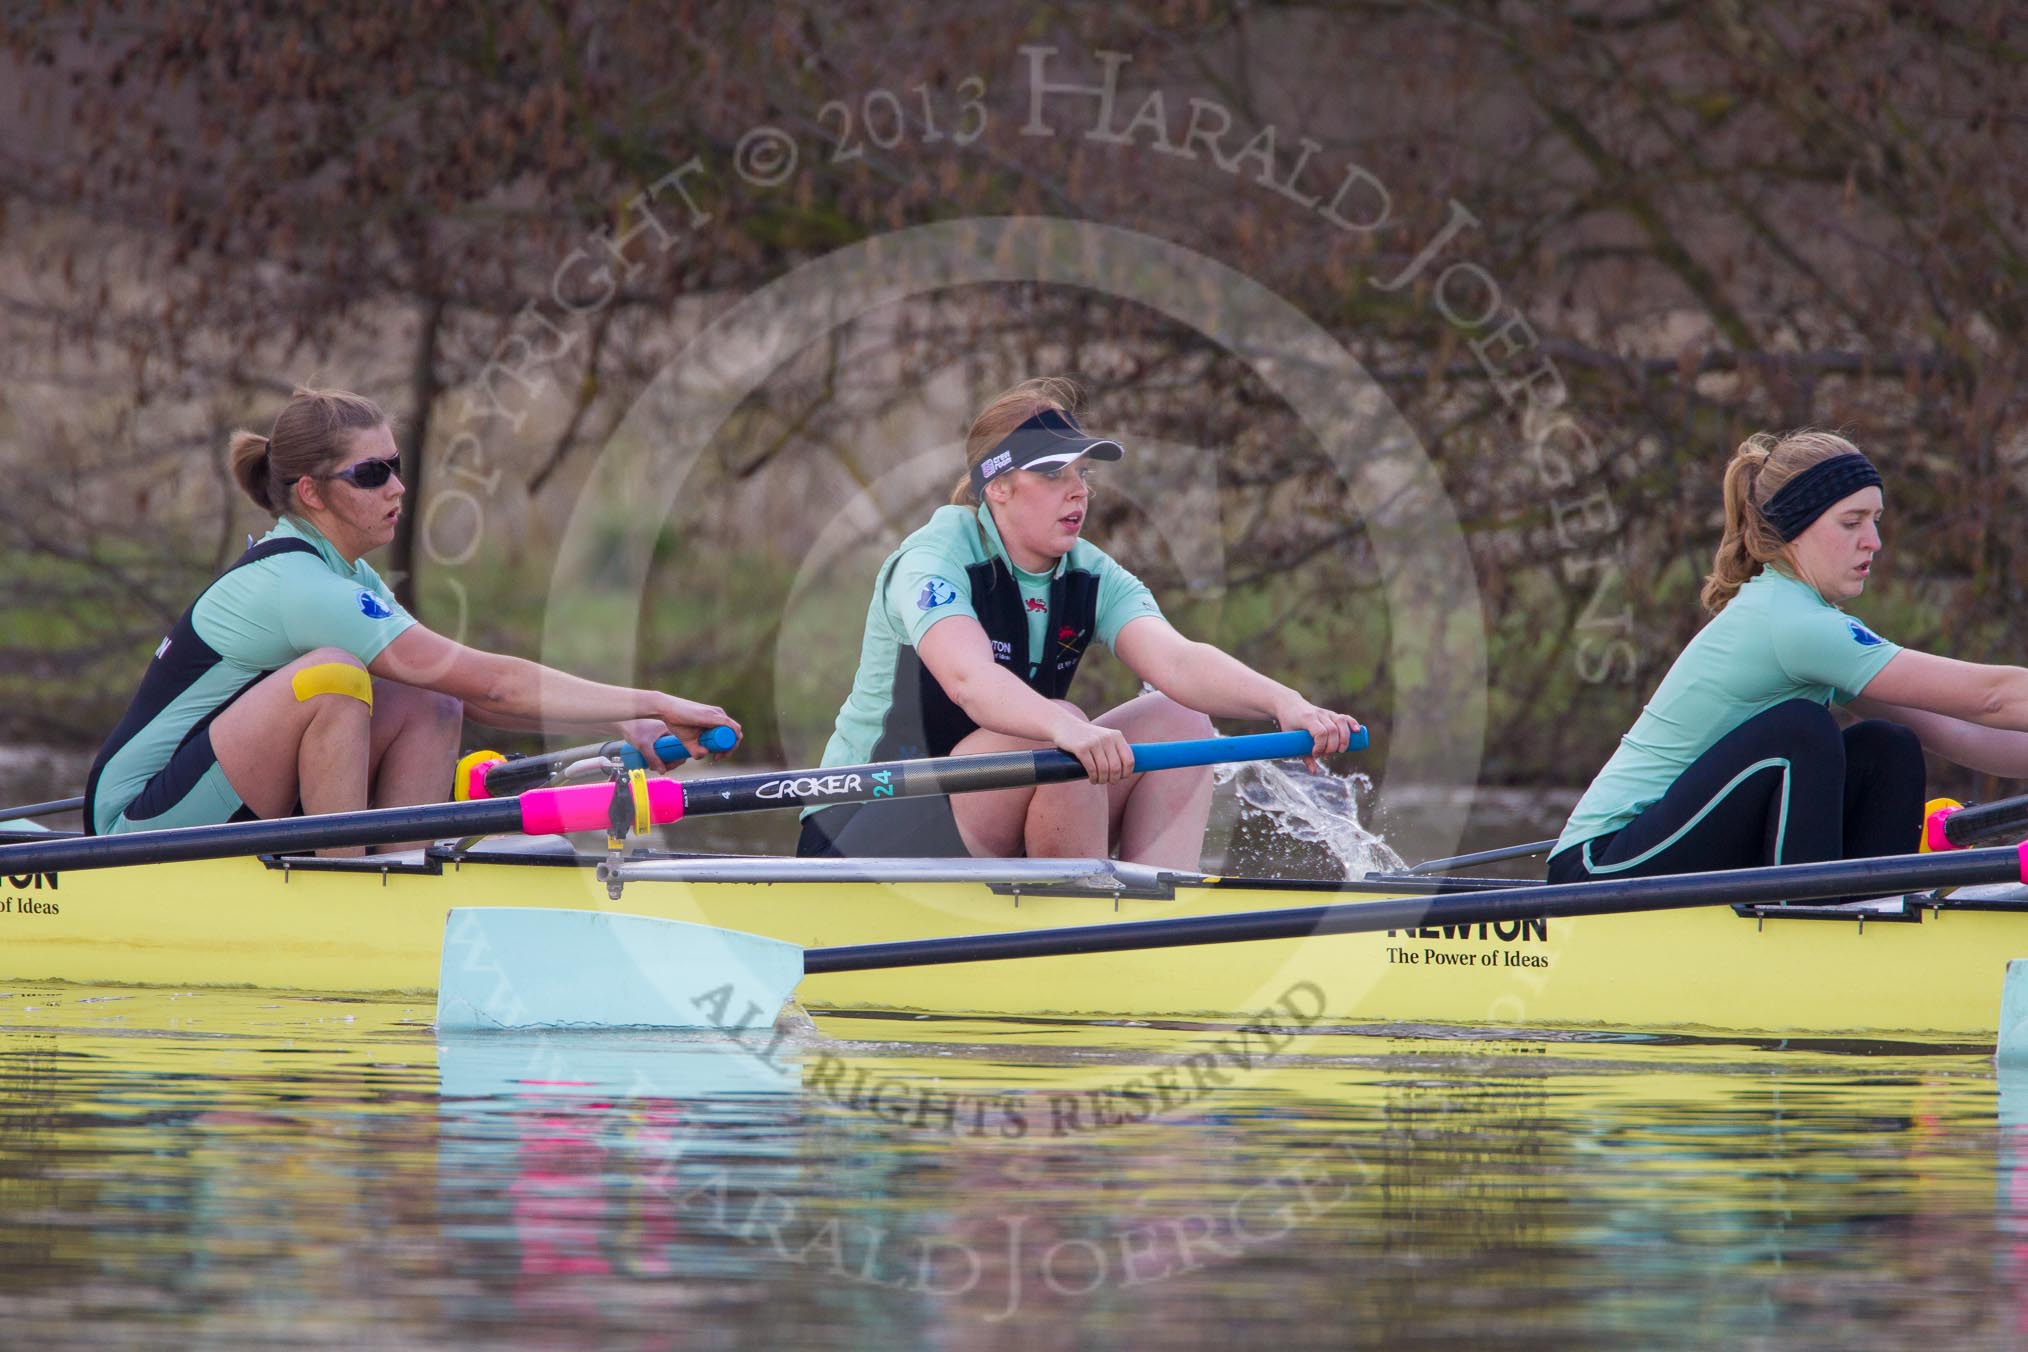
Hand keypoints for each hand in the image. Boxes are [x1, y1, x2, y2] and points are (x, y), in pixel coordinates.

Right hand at [620, 698, 741, 769]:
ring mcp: (717, 714)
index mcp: (716, 719)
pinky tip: (724, 747)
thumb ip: (696, 750)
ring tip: (717, 755)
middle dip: (729, 750)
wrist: (666, 709)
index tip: (716, 757)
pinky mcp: (714, 715)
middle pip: (735, 734)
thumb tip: (705, 755)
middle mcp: (719, 715)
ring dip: (730, 746)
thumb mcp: (688, 741)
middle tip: (716, 757)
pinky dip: (731, 738)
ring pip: (735, 731)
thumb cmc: (676, 722)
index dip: (727, 748)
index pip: (730, 734)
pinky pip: (730, 726)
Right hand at [1051, 714, 1134, 784]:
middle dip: (1113, 779)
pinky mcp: (1081, 748)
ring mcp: (1093, 742)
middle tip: (1108, 781)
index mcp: (1116, 736)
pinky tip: (1092, 779)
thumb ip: (1115, 749)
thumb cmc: (1087, 736)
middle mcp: (1107, 738)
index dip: (1126, 773)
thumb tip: (1126, 770)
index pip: (1129, 760)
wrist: (1064, 724)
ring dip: (1102, 780)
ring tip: (1098, 781)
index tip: (1121, 778)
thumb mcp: (1105, 737)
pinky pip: (1091, 768)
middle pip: (1116, 767)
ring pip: (1104, 770)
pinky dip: (1093, 778)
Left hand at [1271, 697, 1362, 773]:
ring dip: (1344, 739)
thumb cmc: (1289, 724)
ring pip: (1340, 723)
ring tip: (1341, 750)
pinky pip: (1344, 717)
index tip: (1316, 754)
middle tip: (1326, 756)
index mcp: (1307, 719)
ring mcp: (1326, 713)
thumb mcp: (1291, 739)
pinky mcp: (1331, 713)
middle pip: (1332, 730)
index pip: (1320, 732)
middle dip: (1332, 747)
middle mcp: (1318, 714)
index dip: (1321, 746)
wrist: (1288, 704)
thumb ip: (1304, 755)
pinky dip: (1352, 723)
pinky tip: (1357, 731)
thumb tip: (1314, 772)